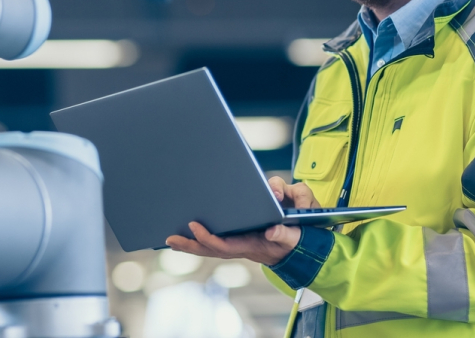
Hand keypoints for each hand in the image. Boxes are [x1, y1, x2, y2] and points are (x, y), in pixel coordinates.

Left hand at [164, 177, 320, 265]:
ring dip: (193, 243)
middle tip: (169, 239)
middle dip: (191, 245)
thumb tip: (271, 233)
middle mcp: (244, 243)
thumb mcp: (296, 236)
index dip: (208, 238)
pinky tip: (190, 233)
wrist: (305, 245)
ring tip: (173, 239)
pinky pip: (219, 239)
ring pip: (213, 245)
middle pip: (212, 248)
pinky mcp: (243, 234)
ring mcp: (242, 240)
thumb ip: (285, 234)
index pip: (226, 245)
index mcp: (253, 244)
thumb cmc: (299, 237)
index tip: (193, 227)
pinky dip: (203, 238)